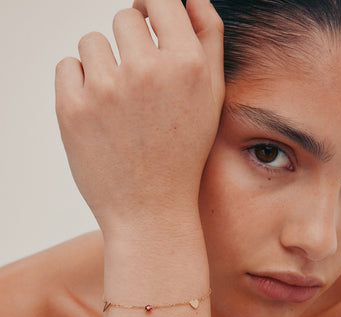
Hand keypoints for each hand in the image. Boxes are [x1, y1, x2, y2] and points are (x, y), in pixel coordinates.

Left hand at [55, 0, 223, 235]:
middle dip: (129, 44)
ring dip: (102, 65)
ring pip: (91, 42)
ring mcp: (105, 89)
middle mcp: (146, 71)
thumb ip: (208, 39)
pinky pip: (67, 67)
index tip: (147, 25)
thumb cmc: (183, 153)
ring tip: (119, 105)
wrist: (150, 209)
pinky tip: (99, 114)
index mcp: (186, 64)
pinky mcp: (72, 108)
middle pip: (123, 18)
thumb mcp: (211, 98)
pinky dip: (79, 84)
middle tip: (137, 83)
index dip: (152, 11)